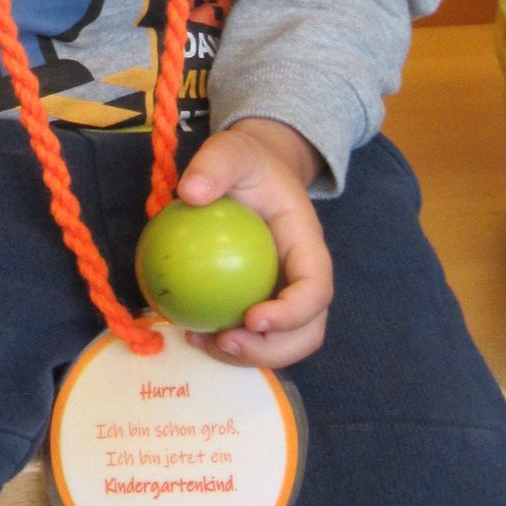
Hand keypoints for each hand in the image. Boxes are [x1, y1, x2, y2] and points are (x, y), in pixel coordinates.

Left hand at [174, 117, 331, 368]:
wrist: (252, 171)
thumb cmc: (246, 162)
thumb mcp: (232, 150)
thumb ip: (215, 164)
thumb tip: (191, 193)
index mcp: (307, 244)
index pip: (316, 288)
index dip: (293, 313)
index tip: (252, 318)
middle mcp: (303, 277)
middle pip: (307, 331)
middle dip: (272, 350)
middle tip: (224, 341)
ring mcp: (284, 294)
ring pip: (282, 344)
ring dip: (247, 356)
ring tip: (201, 341)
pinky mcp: (259, 302)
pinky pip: (250, 334)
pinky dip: (225, 343)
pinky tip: (189, 332)